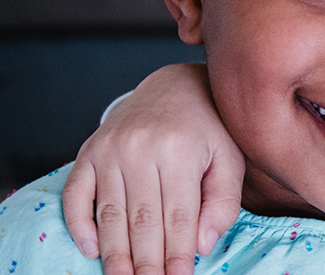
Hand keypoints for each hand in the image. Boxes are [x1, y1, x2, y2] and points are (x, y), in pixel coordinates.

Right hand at [62, 63, 243, 274]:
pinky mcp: (88, 152)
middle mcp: (140, 148)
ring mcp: (109, 150)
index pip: (178, 216)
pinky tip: (92, 250)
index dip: (178, 254)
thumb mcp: (229, 158)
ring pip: (109, 213)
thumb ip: (223, 202)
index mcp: (179, 150)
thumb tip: (202, 246)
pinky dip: (79, 225)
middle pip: (141, 220)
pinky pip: (75, 194)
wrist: (173, 88)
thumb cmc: (208, 129)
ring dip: (115, 253)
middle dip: (146, 262)